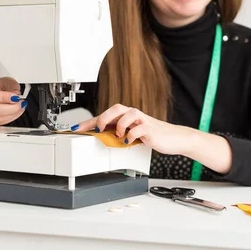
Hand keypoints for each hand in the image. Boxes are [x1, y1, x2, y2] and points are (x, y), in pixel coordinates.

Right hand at [0, 77, 26, 125]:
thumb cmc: (0, 85)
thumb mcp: (8, 81)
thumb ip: (13, 88)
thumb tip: (16, 97)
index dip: (3, 97)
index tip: (16, 97)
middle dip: (10, 108)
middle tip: (20, 103)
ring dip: (12, 114)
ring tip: (20, 107)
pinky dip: (11, 118)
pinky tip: (17, 112)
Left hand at [76, 103, 194, 154]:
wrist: (174, 139)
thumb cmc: (153, 136)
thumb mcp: (132, 136)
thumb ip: (119, 135)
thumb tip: (100, 139)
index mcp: (127, 116)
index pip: (105, 116)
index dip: (90, 122)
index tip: (76, 129)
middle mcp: (134, 115)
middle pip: (116, 108)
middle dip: (103, 118)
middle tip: (97, 129)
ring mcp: (143, 120)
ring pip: (127, 114)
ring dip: (119, 125)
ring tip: (118, 136)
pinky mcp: (151, 129)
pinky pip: (139, 128)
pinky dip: (131, 134)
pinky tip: (128, 141)